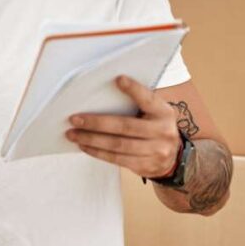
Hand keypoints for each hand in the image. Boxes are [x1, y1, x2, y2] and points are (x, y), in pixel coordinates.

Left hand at [65, 75, 181, 178]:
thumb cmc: (154, 128)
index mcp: (164, 113)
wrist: (171, 159)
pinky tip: (84, 146)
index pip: (148, 99)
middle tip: (74, 119)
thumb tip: (106, 91)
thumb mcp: (154, 113)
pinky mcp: (144, 166)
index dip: (134, 90)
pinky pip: (116, 159)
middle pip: (125, 126)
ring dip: (91, 139)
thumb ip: (137, 104)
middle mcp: (162, 131)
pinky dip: (97, 152)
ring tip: (73, 134)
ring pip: (118, 145)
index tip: (118, 79)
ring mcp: (155, 151)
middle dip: (96, 123)